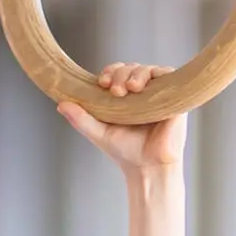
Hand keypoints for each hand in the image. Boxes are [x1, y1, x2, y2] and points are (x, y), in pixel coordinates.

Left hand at [60, 64, 185, 175]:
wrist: (148, 168)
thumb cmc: (126, 152)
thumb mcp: (98, 133)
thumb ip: (80, 119)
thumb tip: (61, 104)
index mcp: (126, 97)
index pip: (117, 73)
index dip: (109, 72)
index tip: (101, 83)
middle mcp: (143, 93)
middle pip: (131, 67)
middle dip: (120, 73)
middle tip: (114, 90)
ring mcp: (159, 95)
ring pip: (148, 69)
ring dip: (136, 73)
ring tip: (129, 88)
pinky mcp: (174, 98)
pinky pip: (168, 75)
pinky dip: (157, 74)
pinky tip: (143, 88)